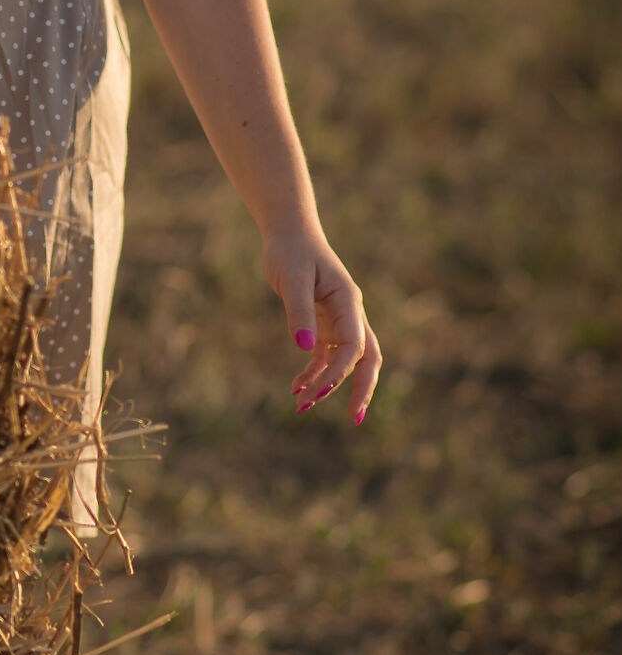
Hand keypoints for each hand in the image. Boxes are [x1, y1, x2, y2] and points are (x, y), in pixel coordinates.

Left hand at [262, 229, 381, 423]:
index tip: (318, 391)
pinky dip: (312, 373)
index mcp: (349, 303)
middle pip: (366, 359)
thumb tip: (305, 349)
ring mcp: (337, 322)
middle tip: (354, 418)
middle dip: (361, 389)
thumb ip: (299, 312)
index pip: (354, 346)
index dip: (340, 372)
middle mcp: (349, 315)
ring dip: (327, 386)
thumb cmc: (292, 252)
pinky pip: (323, 356)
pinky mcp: (322, 326)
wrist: (289, 236)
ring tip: (302, 407)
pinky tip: (295, 387)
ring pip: (343, 362)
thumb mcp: (293, 280)